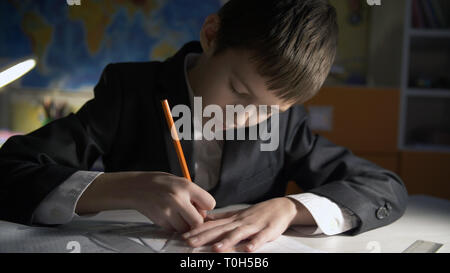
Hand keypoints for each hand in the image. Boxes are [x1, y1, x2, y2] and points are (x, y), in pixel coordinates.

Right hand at [76, 171, 215, 232]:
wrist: (136, 187)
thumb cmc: (160, 183)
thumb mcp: (180, 181)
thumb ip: (194, 195)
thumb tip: (205, 212)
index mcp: (186, 186)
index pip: (210, 203)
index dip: (206, 207)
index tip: (201, 206)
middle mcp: (178, 199)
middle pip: (198, 221)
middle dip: (196, 221)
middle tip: (191, 215)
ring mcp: (168, 211)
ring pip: (185, 228)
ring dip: (184, 225)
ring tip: (178, 214)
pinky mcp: (160, 220)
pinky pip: (173, 230)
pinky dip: (173, 226)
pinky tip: (168, 216)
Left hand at [181, 197, 313, 251]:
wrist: (281, 207)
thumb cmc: (258, 213)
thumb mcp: (238, 214)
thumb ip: (222, 218)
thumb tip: (206, 218)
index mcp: (233, 219)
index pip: (212, 225)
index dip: (198, 231)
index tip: (183, 236)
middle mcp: (240, 222)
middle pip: (220, 230)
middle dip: (204, 237)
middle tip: (189, 243)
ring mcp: (254, 226)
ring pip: (238, 234)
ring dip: (227, 242)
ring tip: (215, 249)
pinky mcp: (267, 231)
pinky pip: (260, 238)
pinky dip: (254, 243)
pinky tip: (248, 250)